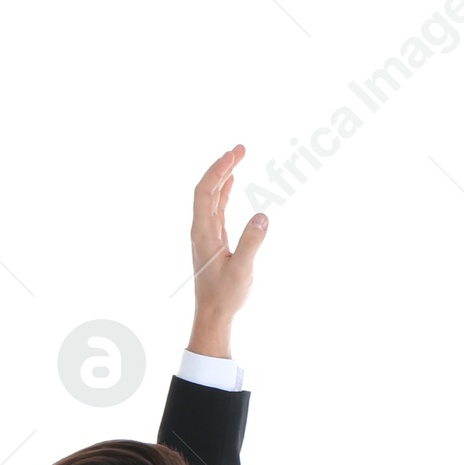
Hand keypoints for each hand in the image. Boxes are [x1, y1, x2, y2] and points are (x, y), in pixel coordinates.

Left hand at [188, 144, 266, 359]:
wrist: (213, 316)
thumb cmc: (225, 297)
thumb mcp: (242, 271)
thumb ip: (251, 244)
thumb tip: (262, 216)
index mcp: (203, 232)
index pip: (205, 191)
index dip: (218, 169)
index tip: (235, 154)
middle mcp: (201, 229)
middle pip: (208, 189)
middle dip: (223, 166)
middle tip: (241, 148)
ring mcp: (207, 235)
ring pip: (212, 197)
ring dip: (224, 176)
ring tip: (239, 157)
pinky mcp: (214, 241)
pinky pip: (217, 208)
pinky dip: (224, 192)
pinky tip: (232, 183)